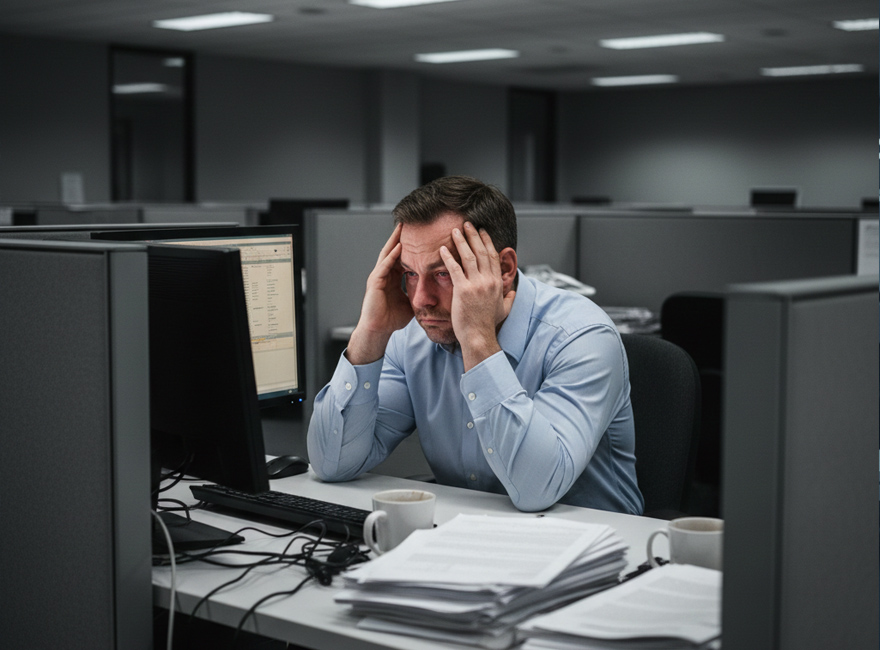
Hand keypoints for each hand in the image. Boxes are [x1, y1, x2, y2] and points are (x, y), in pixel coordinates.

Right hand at [347, 224, 413, 363]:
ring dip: (395, 240)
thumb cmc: (392, 319)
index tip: (422, 235)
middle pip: (394, 250)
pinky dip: (392, 256)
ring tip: (403, 227)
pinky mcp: (374, 282)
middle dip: (401, 237)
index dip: (411, 246)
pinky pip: (384, 266)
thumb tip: (437, 292)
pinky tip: (399, 247)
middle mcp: (385, 274)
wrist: (378, 330)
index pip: (403, 256)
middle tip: (410, 222)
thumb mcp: (410, 302)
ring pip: (388, 254)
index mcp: (393, 277)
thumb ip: (420, 294)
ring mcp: (378, 276)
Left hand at [439, 222, 515, 370]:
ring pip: (469, 256)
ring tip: (455, 230)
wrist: (479, 337)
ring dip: (461, 241)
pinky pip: (454, 269)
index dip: (487, 242)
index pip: (493, 256)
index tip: (482, 232)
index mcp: (497, 283)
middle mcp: (488, 281)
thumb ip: (509, 299)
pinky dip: (448, 257)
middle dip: (474, 235)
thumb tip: (513, 292)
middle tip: (467, 224)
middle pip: (482, 252)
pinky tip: (442, 249)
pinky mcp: (463, 290)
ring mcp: (476, 285)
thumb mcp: (504, 310)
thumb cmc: (488, 325)